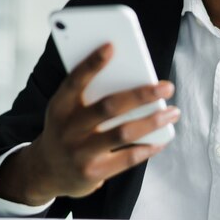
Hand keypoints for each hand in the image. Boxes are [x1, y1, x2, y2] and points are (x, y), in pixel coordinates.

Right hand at [0, 43, 179, 204]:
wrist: (47, 171)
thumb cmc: (67, 129)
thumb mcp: (67, 109)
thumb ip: (90, 94)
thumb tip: (133, 80)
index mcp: (60, 106)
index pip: (75, 81)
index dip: (92, 63)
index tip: (111, 46)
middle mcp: (67, 129)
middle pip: (108, 107)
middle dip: (141, 94)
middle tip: (166, 86)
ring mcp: (79, 153)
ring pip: (122, 133)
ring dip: (152, 121)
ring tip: (173, 112)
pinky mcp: (92, 173)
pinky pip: (127, 158)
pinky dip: (147, 147)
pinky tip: (162, 139)